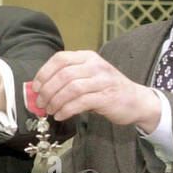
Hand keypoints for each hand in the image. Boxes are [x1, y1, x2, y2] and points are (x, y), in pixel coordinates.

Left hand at [32, 51, 160, 130]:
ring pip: (71, 88)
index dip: (44, 73)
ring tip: (50, 111)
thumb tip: (41, 90)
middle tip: (40, 103)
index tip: (35, 87)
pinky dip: (66, 110)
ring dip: (55, 101)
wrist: (136, 101)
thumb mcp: (88, 77)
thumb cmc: (107, 90)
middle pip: (63, 75)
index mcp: (88, 57)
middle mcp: (95, 65)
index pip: (60, 59)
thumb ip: (68, 79)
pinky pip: (80, 103)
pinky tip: (61, 115)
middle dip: (47, 90)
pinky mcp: (107, 97)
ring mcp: (102, 81)